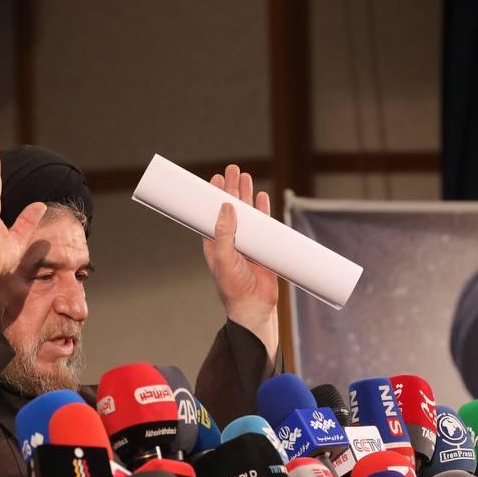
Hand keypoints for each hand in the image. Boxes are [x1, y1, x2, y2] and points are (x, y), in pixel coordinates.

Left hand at [202, 164, 279, 357]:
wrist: (254, 307)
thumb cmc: (233, 287)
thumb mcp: (223, 258)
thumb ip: (224, 233)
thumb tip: (227, 206)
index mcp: (215, 242)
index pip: (213, 213)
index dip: (214, 195)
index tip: (215, 178)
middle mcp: (230, 240)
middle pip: (231, 208)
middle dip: (231, 188)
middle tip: (233, 169)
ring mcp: (248, 243)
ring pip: (247, 213)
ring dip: (247, 195)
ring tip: (246, 176)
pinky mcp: (263, 248)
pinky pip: (264, 225)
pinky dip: (263, 210)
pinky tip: (261, 197)